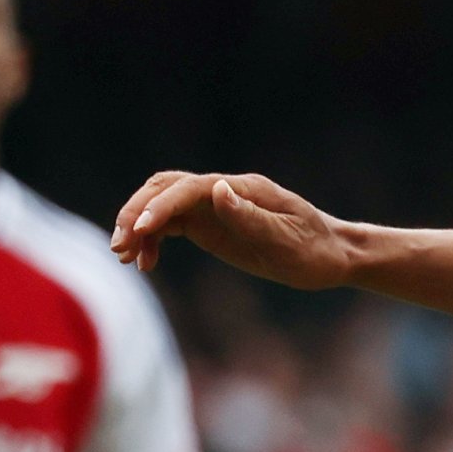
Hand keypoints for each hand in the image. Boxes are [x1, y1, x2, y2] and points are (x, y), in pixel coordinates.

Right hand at [111, 170, 359, 286]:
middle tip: (120, 246)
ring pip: (163, 205)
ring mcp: (215, 207)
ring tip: (124, 257)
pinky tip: (145, 263)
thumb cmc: (315, 250)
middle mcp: (223, 192)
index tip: (139, 231)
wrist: (332, 255)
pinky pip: (172, 225)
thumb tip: (217, 189)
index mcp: (243, 189)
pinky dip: (152, 239)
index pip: (189, 188)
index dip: (161, 206)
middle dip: (137, 212)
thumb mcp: (288, 240)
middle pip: (166, 189)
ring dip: (138, 226)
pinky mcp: (211, 225)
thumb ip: (252, 217)